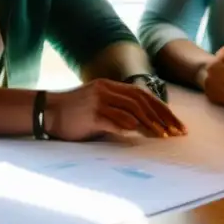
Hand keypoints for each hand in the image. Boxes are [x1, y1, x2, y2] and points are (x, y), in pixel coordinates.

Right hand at [47, 79, 186, 140]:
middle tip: (176, 132)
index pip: (143, 95)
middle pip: (142, 101)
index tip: (176, 124)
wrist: (47, 112)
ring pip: (132, 110)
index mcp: (110, 86)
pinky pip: (115, 120)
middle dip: (163, 117)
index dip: (162, 109)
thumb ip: (118, 110)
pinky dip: (130, 127)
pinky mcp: (91, 114)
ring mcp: (98, 101)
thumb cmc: (74, 114)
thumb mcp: (98, 106)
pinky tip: (141, 134)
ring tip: (164, 136)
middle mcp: (106, 90)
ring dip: (151, 124)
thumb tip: (143, 124)